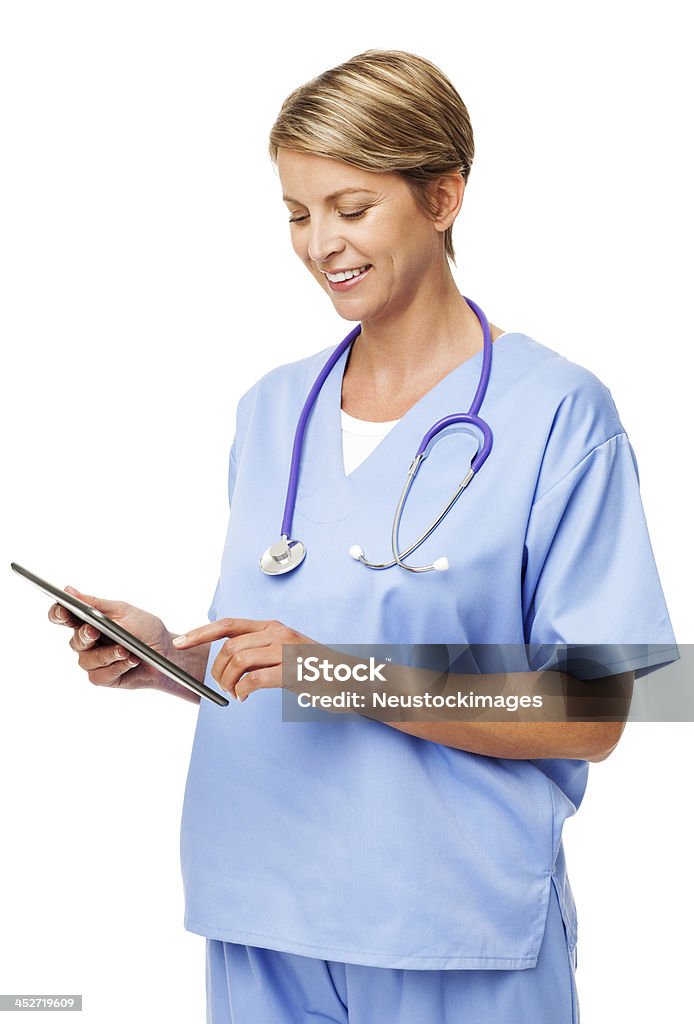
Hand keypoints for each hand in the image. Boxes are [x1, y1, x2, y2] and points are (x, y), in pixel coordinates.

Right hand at [48, 584, 175, 692]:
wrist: (167, 653)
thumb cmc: (146, 629)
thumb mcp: (123, 611)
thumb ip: (96, 604)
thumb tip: (69, 590)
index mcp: (88, 621)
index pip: (64, 617)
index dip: (58, 614)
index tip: (63, 610)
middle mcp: (87, 642)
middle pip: (75, 641)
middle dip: (85, 635)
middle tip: (94, 631)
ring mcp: (94, 661)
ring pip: (88, 660)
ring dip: (108, 654)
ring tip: (126, 650)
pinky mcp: (103, 678)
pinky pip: (101, 674)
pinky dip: (118, 666)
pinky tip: (131, 660)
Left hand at [171, 617, 317, 700]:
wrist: (348, 679)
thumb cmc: (313, 668)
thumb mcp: (284, 650)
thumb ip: (258, 649)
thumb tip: (225, 660)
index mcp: (272, 626)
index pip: (228, 624)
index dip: (200, 633)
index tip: (180, 643)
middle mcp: (277, 633)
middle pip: (229, 647)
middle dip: (218, 670)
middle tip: (222, 686)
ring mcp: (285, 651)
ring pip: (238, 662)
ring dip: (228, 682)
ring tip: (234, 693)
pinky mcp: (291, 671)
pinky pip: (253, 680)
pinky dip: (242, 690)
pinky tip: (244, 696)